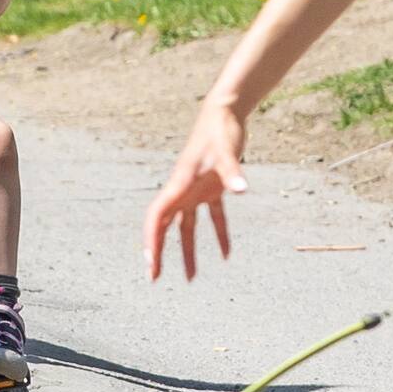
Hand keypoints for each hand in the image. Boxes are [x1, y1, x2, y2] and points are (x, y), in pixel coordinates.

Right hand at [142, 102, 248, 281]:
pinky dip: (219, 234)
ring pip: (187, 227)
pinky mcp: (212, 188)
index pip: (158, 218)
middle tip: (153, 278)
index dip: (151, 240)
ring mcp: (196, 191)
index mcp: (179, 185)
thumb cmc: (220, 130)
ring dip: (188, 251)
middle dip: (159, 252)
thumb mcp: (227, 151)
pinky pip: (212, 217)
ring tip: (191, 278)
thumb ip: (232, 172)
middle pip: (165, 227)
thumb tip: (241, 190)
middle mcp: (183, 191)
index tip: (151, 263)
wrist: (225, 113)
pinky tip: (226, 254)